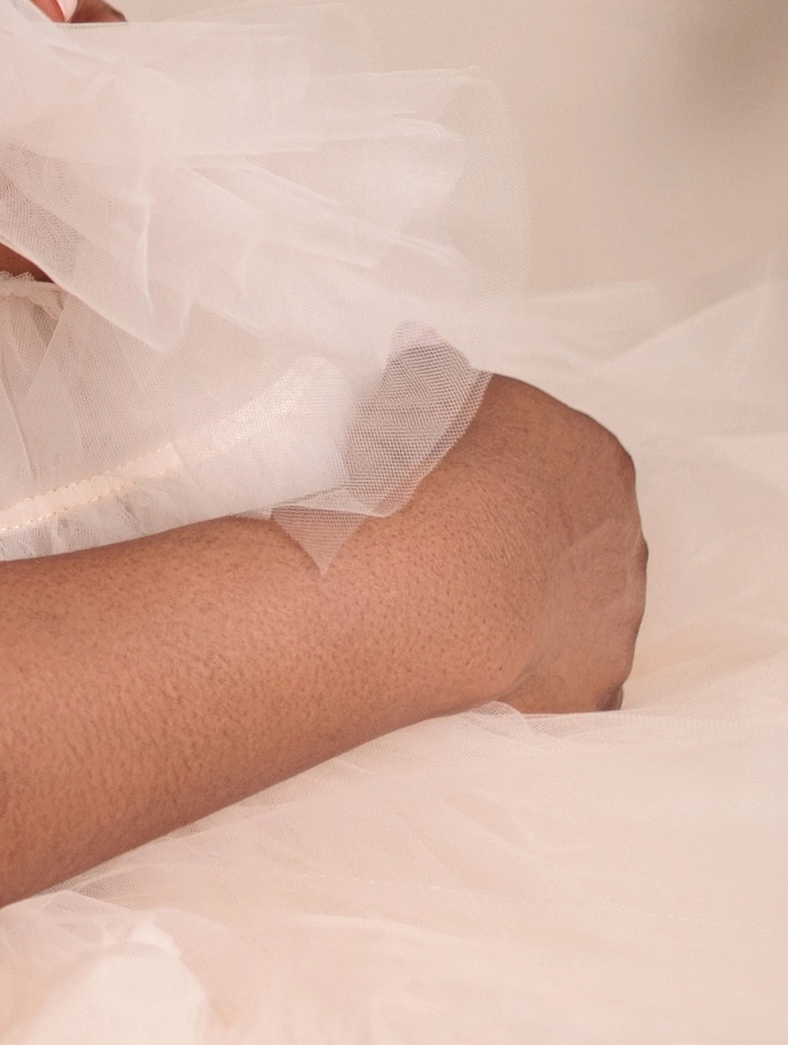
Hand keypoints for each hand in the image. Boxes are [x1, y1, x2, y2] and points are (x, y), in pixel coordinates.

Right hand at [415, 376, 644, 716]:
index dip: (505, 472)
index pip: (558, 459)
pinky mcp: (595, 683)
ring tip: (462, 611)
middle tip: (460, 547)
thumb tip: (426, 361)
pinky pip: (572, 681)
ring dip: (539, 608)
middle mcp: (624, 533)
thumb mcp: (420, 396)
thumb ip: (434, 379)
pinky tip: (490, 673)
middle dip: (531, 540)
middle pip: (582, 534)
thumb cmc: (430, 480)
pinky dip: (540, 678)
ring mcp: (617, 614)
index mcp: (595, 457)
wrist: (439, 580)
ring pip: (585, 609)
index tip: (457, 484)